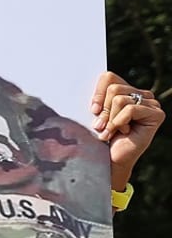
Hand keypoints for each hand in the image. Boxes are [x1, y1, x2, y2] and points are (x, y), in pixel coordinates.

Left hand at [90, 72, 161, 186]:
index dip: (97, 94)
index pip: (108, 77)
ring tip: (111, 131)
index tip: (92, 111)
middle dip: (103, 110)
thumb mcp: (94, 114)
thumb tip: (81, 83)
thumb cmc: (101, 137)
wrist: (110, 160)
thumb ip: (96, 98)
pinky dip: (120, 123)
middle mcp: (141, 94)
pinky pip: (130, 109)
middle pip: (113, 88)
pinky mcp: (156, 114)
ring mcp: (151, 103)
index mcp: (126, 90)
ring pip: (119, 99)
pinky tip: (123, 132)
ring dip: (110, 119)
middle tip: (101, 126)